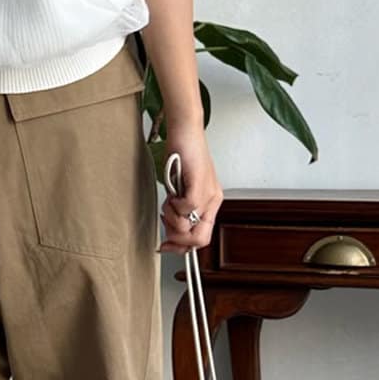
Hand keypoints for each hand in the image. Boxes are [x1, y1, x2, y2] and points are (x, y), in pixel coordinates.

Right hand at [158, 121, 221, 253]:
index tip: (166, 245)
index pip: (202, 239)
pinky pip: (187, 208)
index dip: (182, 248)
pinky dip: (174, 204)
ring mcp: (207, 194)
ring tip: (170, 201)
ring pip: (189, 226)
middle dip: (176, 237)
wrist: (185, 132)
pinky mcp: (199, 184)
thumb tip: (173, 231)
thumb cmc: (182, 155)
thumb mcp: (181, 188)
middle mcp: (212, 201)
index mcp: (210, 203)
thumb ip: (180, 209)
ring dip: (172, 218)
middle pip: (198, 240)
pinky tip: (172, 193)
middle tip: (167, 221)